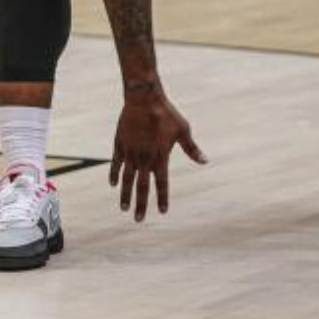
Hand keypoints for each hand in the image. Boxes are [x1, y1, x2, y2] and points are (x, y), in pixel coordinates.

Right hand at [109, 89, 206, 221]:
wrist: (143, 98)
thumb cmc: (166, 113)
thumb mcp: (183, 130)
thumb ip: (192, 149)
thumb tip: (205, 161)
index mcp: (161, 157)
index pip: (162, 184)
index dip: (162, 198)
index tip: (162, 212)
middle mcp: (144, 158)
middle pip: (141, 186)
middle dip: (140, 204)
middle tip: (138, 220)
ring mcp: (130, 152)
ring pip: (127, 178)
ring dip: (125, 194)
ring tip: (123, 208)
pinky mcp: (120, 143)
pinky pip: (116, 163)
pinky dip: (115, 174)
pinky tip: (113, 184)